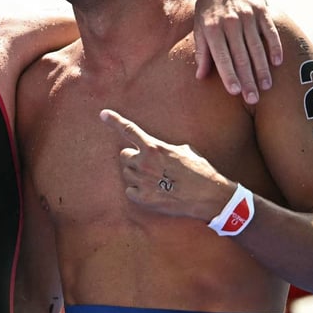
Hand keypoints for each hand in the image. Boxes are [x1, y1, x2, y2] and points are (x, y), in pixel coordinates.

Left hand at [99, 109, 231, 220]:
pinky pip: (130, 191)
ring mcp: (143, 181)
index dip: (114, 121)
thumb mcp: (184, 150)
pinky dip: (138, 191)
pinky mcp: (144, 198)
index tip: (103, 114)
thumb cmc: (200, 171)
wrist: (209, 196)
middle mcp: (145, 163)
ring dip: (136, 174)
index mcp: (154, 147)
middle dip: (134, 158)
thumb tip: (156, 149)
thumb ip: (163, 148)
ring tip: (156, 179)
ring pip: (126, 173)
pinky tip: (153, 191)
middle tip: (150, 165)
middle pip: (124, 155)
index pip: (129, 130)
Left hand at [194, 0, 282, 103]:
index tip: (235, 92)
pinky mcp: (261, 10)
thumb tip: (200, 76)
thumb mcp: (199, 27)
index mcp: (212, 29)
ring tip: (266, 86)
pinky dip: (274, 47)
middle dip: (248, 79)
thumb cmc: (208, 9)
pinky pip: (270, 32)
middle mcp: (230, 22)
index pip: (222, 57)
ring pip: (257, 47)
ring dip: (262, 68)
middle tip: (253, 98)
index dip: (229, 75)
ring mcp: (247, 16)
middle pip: (241, 56)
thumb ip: (202, 52)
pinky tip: (277, 63)